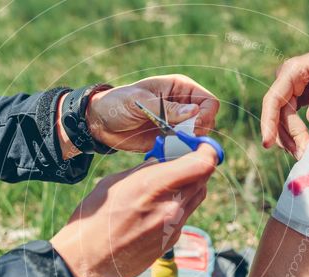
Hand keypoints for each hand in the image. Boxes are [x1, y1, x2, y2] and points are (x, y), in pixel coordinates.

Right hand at [51, 145, 218, 276]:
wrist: (89, 262)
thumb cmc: (94, 221)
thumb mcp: (114, 183)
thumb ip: (143, 171)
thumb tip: (160, 163)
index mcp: (154, 186)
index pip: (202, 165)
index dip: (207, 152)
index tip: (200, 147)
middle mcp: (170, 207)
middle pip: (203, 180)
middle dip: (196, 167)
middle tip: (182, 162)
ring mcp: (173, 227)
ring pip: (195, 198)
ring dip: (188, 186)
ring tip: (166, 185)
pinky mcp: (171, 241)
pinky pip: (184, 216)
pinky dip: (177, 206)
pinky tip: (154, 209)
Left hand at [87, 75, 219, 151]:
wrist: (100, 123)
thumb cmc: (117, 103)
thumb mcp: (140, 102)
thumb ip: (167, 109)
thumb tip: (194, 112)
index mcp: (180, 88)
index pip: (209, 101)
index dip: (206, 115)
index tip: (193, 128)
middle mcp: (183, 105)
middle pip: (207, 121)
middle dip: (199, 133)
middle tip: (181, 141)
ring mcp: (177, 124)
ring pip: (198, 138)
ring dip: (190, 145)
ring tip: (172, 147)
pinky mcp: (169, 140)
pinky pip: (184, 149)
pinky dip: (180, 154)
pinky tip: (168, 154)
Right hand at [261, 32, 308, 157]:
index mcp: (293, 70)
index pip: (273, 99)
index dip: (268, 122)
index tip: (267, 143)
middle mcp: (285, 79)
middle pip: (276, 113)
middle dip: (285, 136)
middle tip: (301, 154)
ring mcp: (289, 89)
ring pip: (280, 119)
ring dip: (288, 138)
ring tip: (302, 154)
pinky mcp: (295, 98)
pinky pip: (288, 118)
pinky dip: (294, 134)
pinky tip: (301, 146)